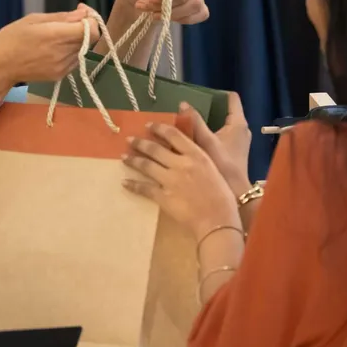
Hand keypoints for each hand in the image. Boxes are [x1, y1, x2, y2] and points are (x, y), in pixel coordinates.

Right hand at [0, 8, 100, 93]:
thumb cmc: (10, 39)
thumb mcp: (33, 19)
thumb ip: (62, 17)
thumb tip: (83, 13)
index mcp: (56, 36)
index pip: (92, 30)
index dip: (92, 19)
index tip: (81, 12)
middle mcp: (63, 53)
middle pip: (90, 40)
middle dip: (85, 28)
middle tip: (70, 20)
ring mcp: (63, 67)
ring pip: (83, 50)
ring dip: (77, 40)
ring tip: (58, 35)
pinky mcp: (60, 76)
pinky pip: (74, 60)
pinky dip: (70, 51)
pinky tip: (54, 48)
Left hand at [122, 116, 238, 239]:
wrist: (218, 221)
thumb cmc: (223, 196)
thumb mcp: (213, 168)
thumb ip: (197, 157)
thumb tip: (183, 150)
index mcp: (196, 155)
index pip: (173, 135)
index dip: (158, 128)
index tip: (149, 125)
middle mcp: (181, 164)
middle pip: (155, 149)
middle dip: (140, 143)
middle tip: (129, 140)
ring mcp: (170, 180)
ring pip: (146, 166)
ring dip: (133, 160)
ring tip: (124, 157)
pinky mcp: (163, 197)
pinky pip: (144, 188)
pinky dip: (133, 185)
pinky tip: (125, 182)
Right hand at [177, 93, 252, 198]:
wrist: (236, 194)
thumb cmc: (223, 165)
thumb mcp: (206, 142)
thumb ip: (195, 122)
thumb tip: (183, 104)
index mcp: (238, 123)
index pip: (232, 98)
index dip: (217, 93)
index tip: (199, 95)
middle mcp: (241, 130)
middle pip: (224, 111)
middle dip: (207, 109)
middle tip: (187, 110)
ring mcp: (238, 141)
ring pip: (221, 124)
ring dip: (206, 123)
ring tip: (186, 124)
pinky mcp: (233, 151)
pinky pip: (220, 135)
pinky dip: (209, 134)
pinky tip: (194, 140)